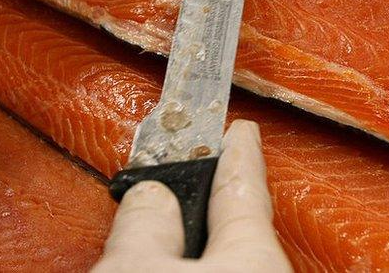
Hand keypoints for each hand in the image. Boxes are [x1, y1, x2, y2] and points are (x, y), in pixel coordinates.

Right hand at [92, 120, 291, 272]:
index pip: (244, 187)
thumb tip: (150, 195)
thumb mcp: (134, 268)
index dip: (237, 151)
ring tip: (157, 233)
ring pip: (220, 259)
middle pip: (232, 226)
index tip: (242, 130)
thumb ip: (143, 224)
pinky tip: (164, 268)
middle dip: (204, 202)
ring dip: (190, 245)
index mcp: (254, 257)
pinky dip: (187, 267)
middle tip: (189, 172)